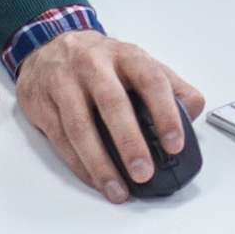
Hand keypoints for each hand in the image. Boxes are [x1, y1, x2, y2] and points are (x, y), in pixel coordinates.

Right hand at [16, 30, 203, 204]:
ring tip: (117, 188)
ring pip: (80, 126)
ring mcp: (63, 82)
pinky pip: (60, 138)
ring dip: (100, 162)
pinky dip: (78, 164)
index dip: (165, 113)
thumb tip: (193, 111)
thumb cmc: (99, 61)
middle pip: (112, 103)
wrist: (46, 44)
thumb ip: (169, 85)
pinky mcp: (41, 102)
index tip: (175, 144)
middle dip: (129, 142)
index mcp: (125, 55)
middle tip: (143, 172)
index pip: (150, 80)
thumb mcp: (136, 62)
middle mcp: (93, 65)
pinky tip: (94, 179)